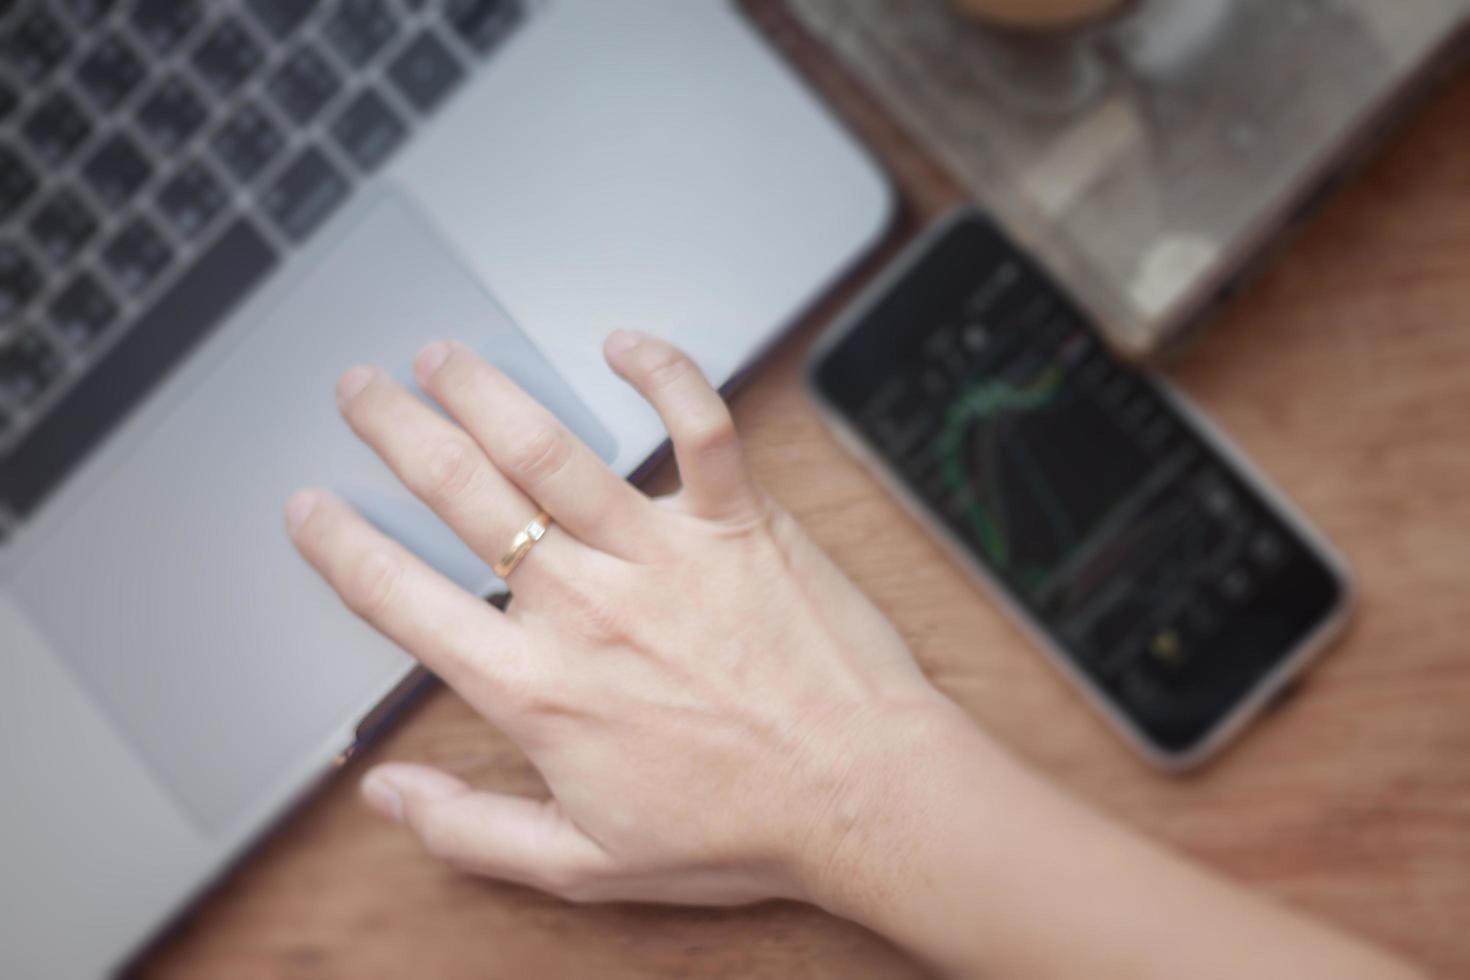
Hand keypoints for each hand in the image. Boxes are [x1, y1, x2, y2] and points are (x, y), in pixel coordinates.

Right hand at [285, 332, 952, 905]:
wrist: (860, 795)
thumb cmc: (739, 827)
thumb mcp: (585, 863)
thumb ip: (471, 829)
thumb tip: (386, 797)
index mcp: (539, 687)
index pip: (406, 601)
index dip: (342, 548)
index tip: (309, 508)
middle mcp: (587, 606)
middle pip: (464, 496)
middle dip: (396, 432)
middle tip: (359, 390)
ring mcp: (663, 555)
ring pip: (553, 451)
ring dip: (487, 392)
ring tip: (442, 355)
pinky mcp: (738, 523)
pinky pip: (699, 426)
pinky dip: (664, 373)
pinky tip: (623, 343)